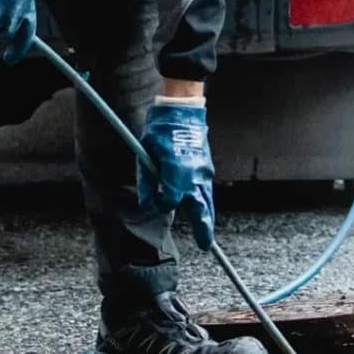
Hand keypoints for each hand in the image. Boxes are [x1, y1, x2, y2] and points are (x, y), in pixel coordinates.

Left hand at [138, 103, 214, 249]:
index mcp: (177, 172)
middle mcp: (194, 174)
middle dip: (203, 228)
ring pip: (208, 201)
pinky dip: (207, 203)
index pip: (169, 201)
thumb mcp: (146, 154)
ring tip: (208, 234)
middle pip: (200, 208)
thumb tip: (149, 203)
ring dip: (208, 218)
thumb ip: (148, 181)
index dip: (161, 204)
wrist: (182, 108)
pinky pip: (208, 190)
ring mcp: (204, 170)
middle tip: (205, 244)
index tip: (155, 201)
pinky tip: (205, 210)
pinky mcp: (207, 165)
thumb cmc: (161, 130)